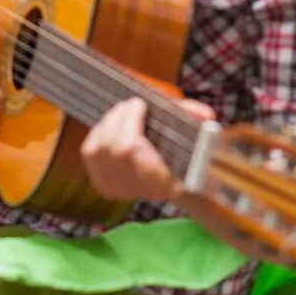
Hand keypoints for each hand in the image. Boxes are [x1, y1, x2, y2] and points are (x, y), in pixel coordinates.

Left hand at [79, 97, 215, 204]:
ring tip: (125, 110)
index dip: (137, 134)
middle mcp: (146, 192)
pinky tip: (112, 124)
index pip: (148, 167)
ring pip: (102, 149)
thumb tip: (205, 114)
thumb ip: (195, 120)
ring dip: (111, 122)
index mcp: (172, 183)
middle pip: (120, 150)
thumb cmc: (183, 148)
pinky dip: (99, 132)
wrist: (171, 172)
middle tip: (134, 102)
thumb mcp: (193, 132)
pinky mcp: (103, 185)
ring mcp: (121, 190)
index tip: (142, 105)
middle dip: (125, 118)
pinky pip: (89, 152)